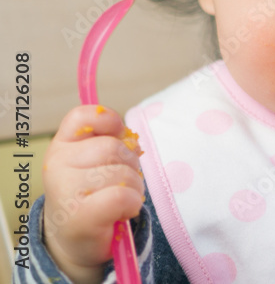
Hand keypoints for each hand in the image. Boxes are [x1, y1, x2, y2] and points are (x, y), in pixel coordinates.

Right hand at [42, 105, 143, 283]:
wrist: (76, 240)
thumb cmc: (93, 194)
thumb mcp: (96, 162)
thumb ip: (110, 141)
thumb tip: (132, 139)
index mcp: (62, 145)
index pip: (86, 115)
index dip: (111, 122)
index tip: (117, 137)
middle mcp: (58, 164)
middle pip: (114, 147)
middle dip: (130, 164)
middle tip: (120, 182)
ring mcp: (66, 191)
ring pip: (123, 172)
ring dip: (134, 187)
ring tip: (119, 199)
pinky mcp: (81, 216)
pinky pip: (123, 196)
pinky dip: (132, 204)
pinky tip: (122, 211)